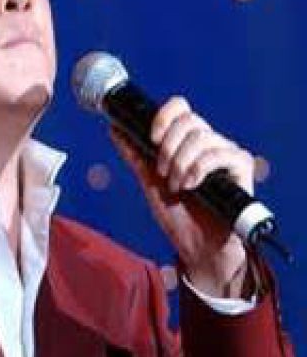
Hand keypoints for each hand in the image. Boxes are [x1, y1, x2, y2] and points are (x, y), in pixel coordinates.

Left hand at [111, 96, 254, 297]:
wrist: (196, 248)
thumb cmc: (177, 216)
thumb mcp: (149, 182)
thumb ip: (135, 155)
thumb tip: (114, 129)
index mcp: (185, 142)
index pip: (180, 108)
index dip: (164, 116)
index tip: (151, 138)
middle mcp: (208, 143)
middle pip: (189, 120)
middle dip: (168, 148)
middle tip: (163, 174)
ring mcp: (225, 153)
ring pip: (201, 137)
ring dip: (181, 165)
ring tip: (178, 187)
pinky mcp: (242, 167)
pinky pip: (221, 153)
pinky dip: (199, 169)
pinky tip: (193, 186)